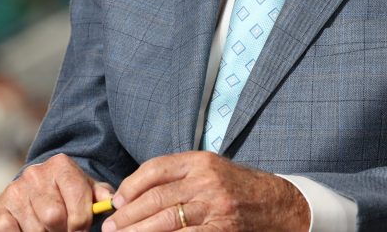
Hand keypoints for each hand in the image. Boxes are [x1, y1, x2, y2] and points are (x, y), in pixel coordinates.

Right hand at [0, 153, 115, 231]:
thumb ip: (101, 195)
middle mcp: (35, 173)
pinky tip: (31, 229)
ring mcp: (15, 189)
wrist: (38, 188)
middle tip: (64, 230)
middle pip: (54, 217)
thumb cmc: (68, 192)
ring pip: (35, 227)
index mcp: (61, 165)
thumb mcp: (88, 189)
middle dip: (63, 231)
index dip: (82, 223)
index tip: (81, 229)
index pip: (77, 202)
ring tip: (50, 229)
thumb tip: (111, 202)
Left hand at [103, 151, 309, 231]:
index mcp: (200, 161)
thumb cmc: (235, 187)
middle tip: (111, 227)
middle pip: (155, 197)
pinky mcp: (221, 229)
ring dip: (138, 231)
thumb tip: (133, 195)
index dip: (130, 186)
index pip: (155, 169)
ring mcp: (214, 206)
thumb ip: (177, 177)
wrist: (275, 203)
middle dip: (128, 215)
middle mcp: (206, 180)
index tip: (117, 202)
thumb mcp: (209, 170)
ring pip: (165, 219)